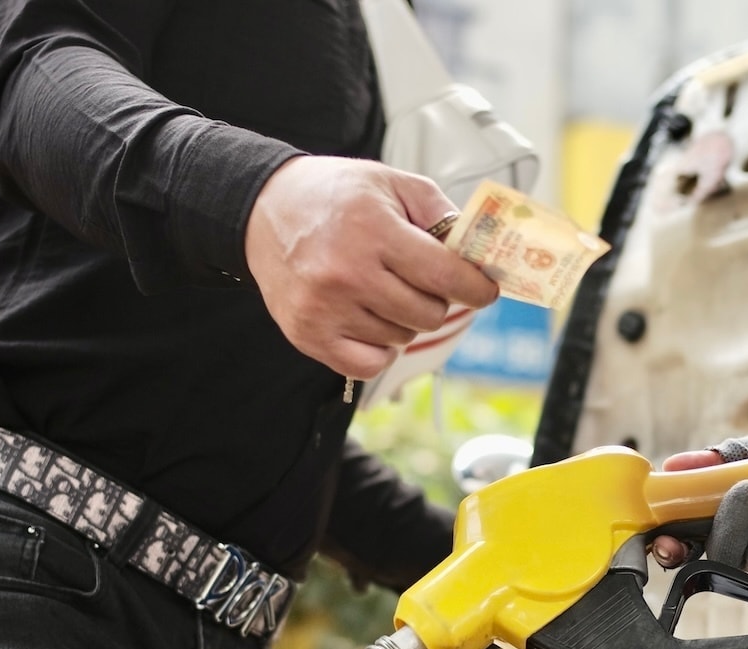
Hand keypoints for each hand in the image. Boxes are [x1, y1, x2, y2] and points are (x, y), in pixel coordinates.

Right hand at [244, 156, 499, 378]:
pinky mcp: (308, 334)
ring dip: (403, 320)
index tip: (485, 290)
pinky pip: (370, 364)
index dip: (476, 288)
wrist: (263, 208)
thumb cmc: (335, 195)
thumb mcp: (392, 184)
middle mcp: (347, 273)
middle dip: (435, 298)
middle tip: (417, 279)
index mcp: (373, 230)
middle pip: (428, 313)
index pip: (444, 276)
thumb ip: (440, 213)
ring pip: (401, 338)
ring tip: (380, 289)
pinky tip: (370, 321)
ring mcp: (325, 308)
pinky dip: (380, 349)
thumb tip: (480, 253)